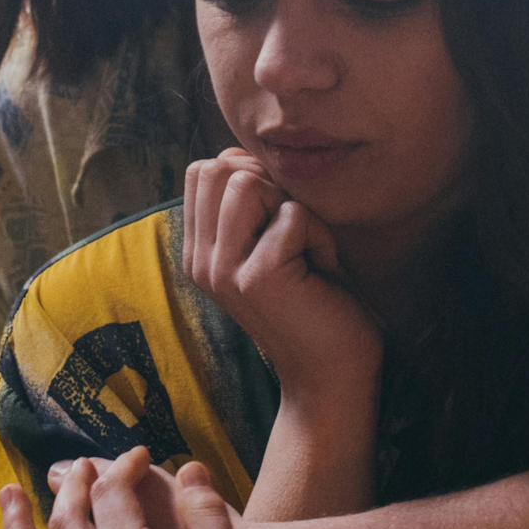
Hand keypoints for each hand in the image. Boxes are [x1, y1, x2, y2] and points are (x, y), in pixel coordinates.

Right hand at [182, 153, 379, 401]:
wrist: (331, 373)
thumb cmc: (313, 301)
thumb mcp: (269, 244)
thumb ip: (247, 203)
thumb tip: (235, 155)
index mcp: (198, 252)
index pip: (201, 171)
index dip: (250, 177)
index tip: (277, 222)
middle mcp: (200, 262)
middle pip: (217, 169)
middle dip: (268, 187)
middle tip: (292, 235)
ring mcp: (223, 270)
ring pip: (247, 183)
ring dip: (295, 211)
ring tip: (306, 253)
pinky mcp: (257, 278)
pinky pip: (294, 215)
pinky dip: (320, 237)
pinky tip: (322, 274)